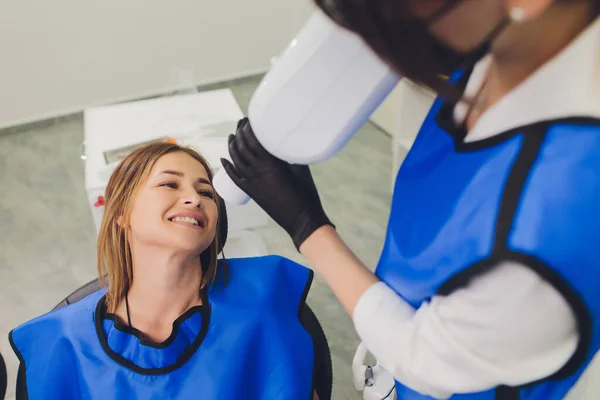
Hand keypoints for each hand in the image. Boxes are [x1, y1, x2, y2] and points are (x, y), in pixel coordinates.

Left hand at [220, 118, 333, 249]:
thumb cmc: (307, 194)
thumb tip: (286, 142)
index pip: (255, 140)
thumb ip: (292, 155)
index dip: (249, 128)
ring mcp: (254, 183)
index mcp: (273, 164)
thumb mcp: (302, 169)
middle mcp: (260, 172)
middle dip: (239, 133)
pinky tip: (224, 159)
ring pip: (236, 160)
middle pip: (243, 147)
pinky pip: (235, 178)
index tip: (249, 119)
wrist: (302, 220)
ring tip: (233, 136)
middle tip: (241, 124)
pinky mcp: (252, 193)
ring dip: (232, 146)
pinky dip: (228, 167)